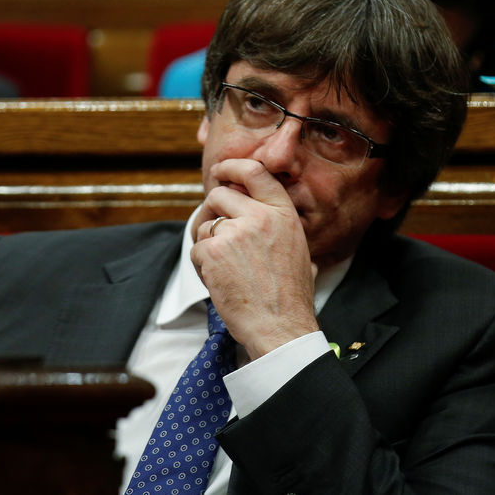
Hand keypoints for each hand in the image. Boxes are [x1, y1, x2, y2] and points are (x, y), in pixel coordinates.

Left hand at [190, 158, 318, 359]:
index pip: (256, 172)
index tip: (220, 170)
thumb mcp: (298, 250)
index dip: (232, 166)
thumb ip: (277, 226)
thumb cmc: (289, 296)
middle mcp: (259, 217)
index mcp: (283, 214)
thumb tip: (257, 214)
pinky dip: (202, 266)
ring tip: (226, 269)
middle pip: (220, 195)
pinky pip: (196, 249)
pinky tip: (220, 281)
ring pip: (205, 224)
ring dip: (207, 244)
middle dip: (212, 213)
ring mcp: (235, 232)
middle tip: (215, 234)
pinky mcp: (213, 252)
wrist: (280, 327)